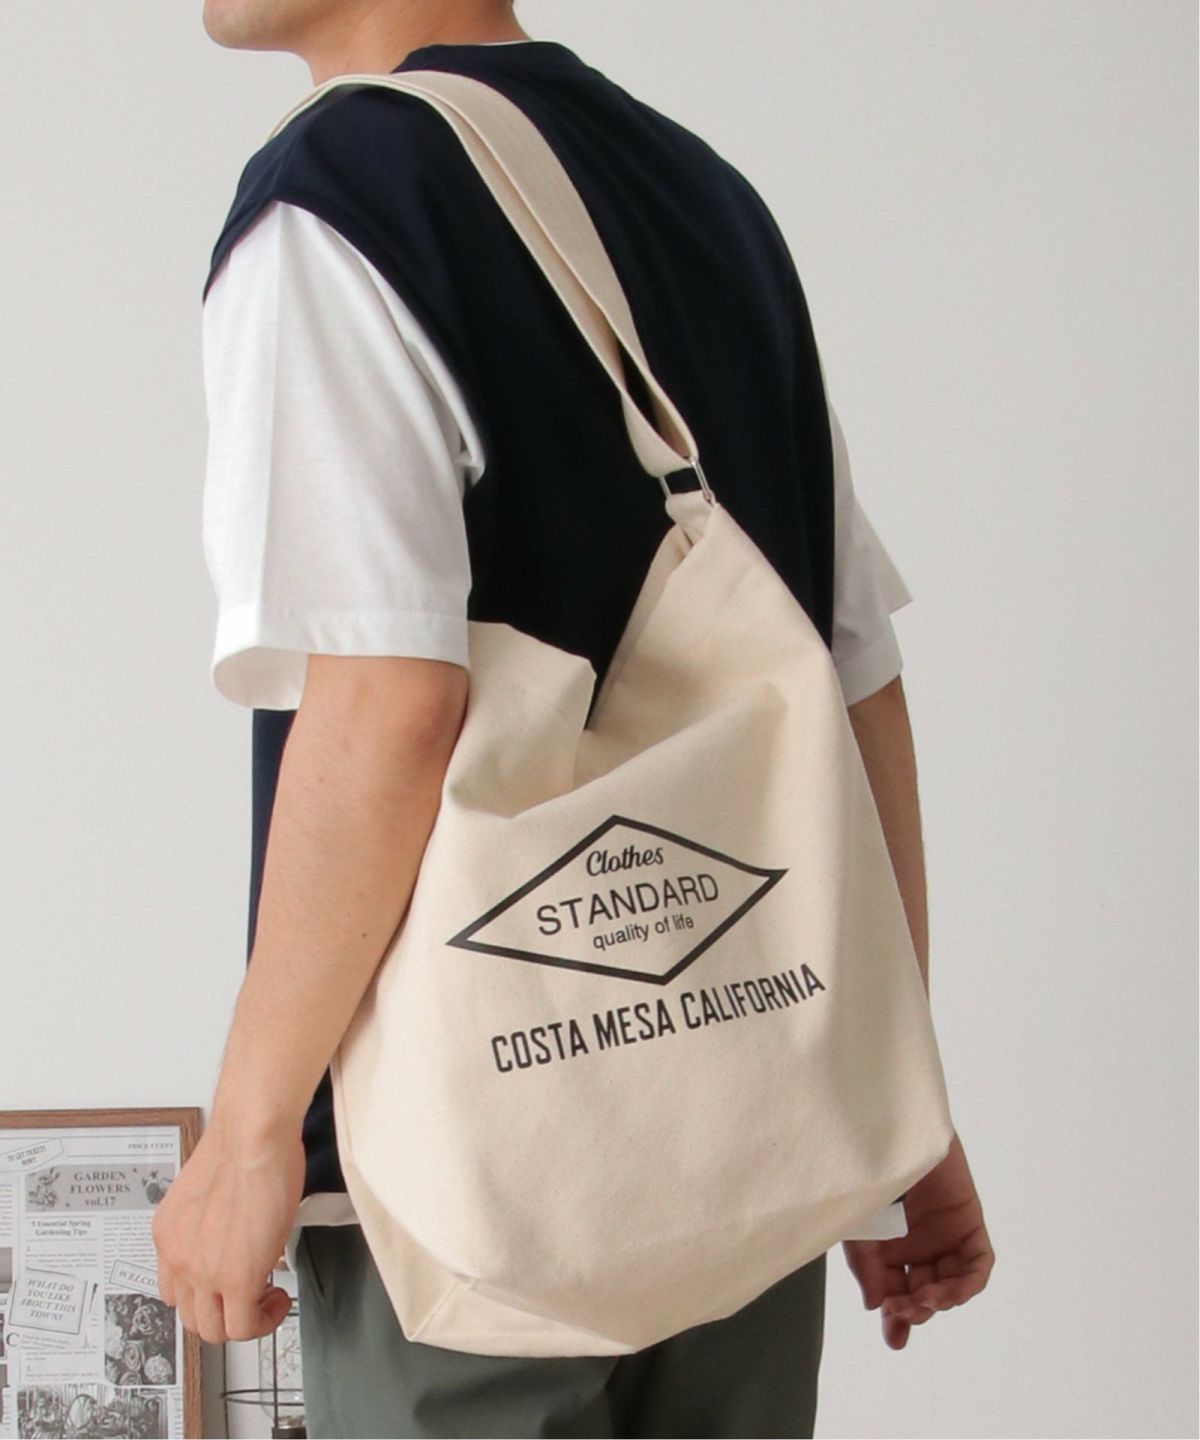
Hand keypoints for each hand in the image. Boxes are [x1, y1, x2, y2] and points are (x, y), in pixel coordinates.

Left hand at [152, 1115, 305, 1342]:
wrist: (252, 1136)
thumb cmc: (243, 1144)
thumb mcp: (212, 1191)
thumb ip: (214, 1223)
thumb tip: (239, 1233)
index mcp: (169, 1234)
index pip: (174, 1288)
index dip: (206, 1293)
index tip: (227, 1285)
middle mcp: (178, 1257)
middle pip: (192, 1317)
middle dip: (225, 1313)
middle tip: (252, 1297)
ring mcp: (204, 1273)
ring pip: (215, 1330)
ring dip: (245, 1322)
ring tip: (268, 1300)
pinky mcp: (237, 1279)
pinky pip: (245, 1326)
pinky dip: (264, 1321)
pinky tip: (278, 1300)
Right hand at [841, 1131, 994, 1349]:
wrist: (889, 1133)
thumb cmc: (867, 1174)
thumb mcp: (857, 1227)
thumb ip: (867, 1267)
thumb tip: (876, 1307)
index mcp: (888, 1247)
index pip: (895, 1291)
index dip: (895, 1319)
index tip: (894, 1340)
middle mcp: (917, 1244)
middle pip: (924, 1293)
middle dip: (915, 1310)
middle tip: (902, 1310)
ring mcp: (944, 1235)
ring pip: (952, 1284)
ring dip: (940, 1300)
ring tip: (924, 1298)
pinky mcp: (968, 1223)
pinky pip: (977, 1264)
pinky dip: (967, 1283)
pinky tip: (948, 1290)